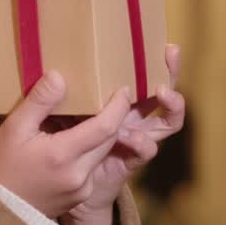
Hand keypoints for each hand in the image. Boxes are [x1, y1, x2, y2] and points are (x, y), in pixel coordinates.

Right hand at [0, 71, 132, 218]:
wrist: (0, 210)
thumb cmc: (3, 165)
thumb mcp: (14, 128)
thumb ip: (39, 101)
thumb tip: (60, 76)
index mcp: (64, 154)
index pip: (106, 126)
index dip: (118, 106)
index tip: (122, 89)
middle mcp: (80, 173)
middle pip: (109, 139)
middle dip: (112, 117)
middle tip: (107, 97)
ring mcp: (82, 188)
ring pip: (101, 153)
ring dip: (101, 134)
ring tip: (89, 117)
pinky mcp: (80, 196)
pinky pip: (93, 167)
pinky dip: (90, 151)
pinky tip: (75, 142)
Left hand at [61, 44, 186, 224]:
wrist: (60, 184)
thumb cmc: (59, 141)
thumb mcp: (56, 111)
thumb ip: (59, 95)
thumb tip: (54, 72)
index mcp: (117, 101)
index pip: (140, 75)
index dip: (151, 57)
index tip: (157, 40)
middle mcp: (133, 117)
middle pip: (162, 93)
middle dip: (170, 72)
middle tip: (170, 53)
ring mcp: (137, 137)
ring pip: (167, 121)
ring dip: (171, 105)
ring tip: (162, 91)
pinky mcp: (132, 159)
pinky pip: (147, 150)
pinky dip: (142, 142)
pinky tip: (128, 136)